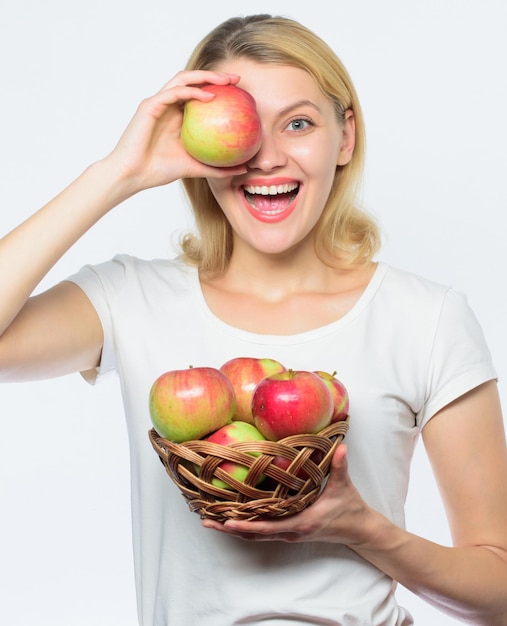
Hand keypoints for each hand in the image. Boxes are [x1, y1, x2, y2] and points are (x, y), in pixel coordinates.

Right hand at [104, 70, 247, 194]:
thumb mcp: (196, 169)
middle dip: (215, 76)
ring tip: (226, 81)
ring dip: (205, 76)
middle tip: (237, 80)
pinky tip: (209, 96)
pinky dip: (192, 91)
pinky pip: (174, 92)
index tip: (241, 94)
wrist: (132, 175)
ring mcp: (158, 104)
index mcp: (176, 117)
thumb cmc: (158, 172)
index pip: (199, 95)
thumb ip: (218, 168)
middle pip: (193, 82)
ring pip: (183, 80)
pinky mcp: (149, 106)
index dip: (219, 89)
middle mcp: (167, 106)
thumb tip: (245, 169)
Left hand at [202, 444, 377, 545]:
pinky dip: (245, 526)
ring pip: (255, 534)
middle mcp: (290, 532)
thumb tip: (340, 447)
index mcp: (300, 522)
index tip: (227, 522)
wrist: (359, 530)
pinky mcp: (288, 531)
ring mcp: (288, 533)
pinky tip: (232, 518)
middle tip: (206, 520)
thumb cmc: (349, 508)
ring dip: (233, 528)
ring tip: (210, 520)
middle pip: (254, 534)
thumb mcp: (344, 487)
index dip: (247, 525)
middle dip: (229, 528)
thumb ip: (340, 466)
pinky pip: (262, 531)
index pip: (268, 526)